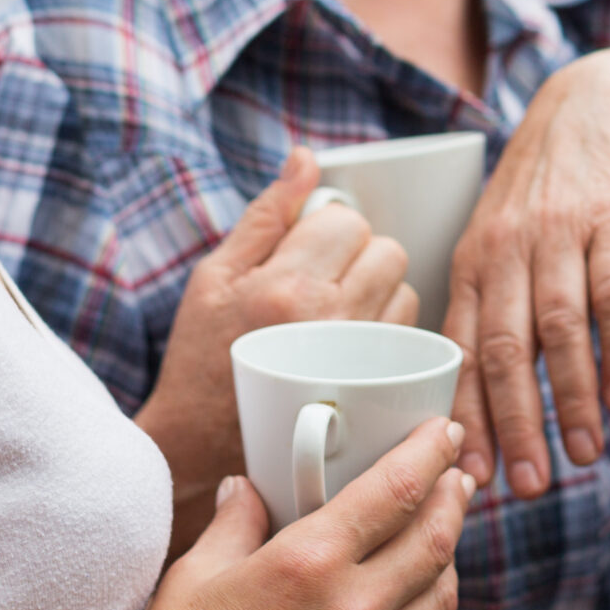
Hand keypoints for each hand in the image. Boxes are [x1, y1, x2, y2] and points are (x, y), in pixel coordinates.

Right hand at [60, 417, 473, 609]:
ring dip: (449, 558)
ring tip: (440, 537)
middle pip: (436, 537)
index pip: (398, 488)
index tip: (444, 430)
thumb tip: (249, 486)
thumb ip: (236, 520)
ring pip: (443, 597)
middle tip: (456, 475)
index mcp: (310, 562)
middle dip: (454, 496)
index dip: (432, 450)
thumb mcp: (196, 574)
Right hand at [136, 148, 415, 537]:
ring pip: (406, 292)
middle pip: (388, 251)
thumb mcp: (214, 276)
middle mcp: (327, 322)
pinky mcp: (376, 393)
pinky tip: (356, 347)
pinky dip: (392, 332)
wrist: (198, 450)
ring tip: (336, 319)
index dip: (331, 229)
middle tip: (325, 282)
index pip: (348, 221)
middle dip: (362, 256)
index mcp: (284, 286)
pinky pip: (412, 337)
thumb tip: (308, 159)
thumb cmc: (201, 358)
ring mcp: (358, 361)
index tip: (308, 252)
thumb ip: (267, 213)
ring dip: (381, 293)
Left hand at [440, 48, 609, 496]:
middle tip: (527, 485)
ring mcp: (562, 232)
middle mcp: (508, 247)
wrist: (601, 102)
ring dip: (570, 398)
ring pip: (557, 327)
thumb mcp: (500, 236)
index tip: (472, 475)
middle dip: (513, 423)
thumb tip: (482, 403)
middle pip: (502, 346)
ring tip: (585, 453)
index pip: (459, 349)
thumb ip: (492, 305)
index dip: (465, 415)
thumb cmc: (547, 190)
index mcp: (472, 260)